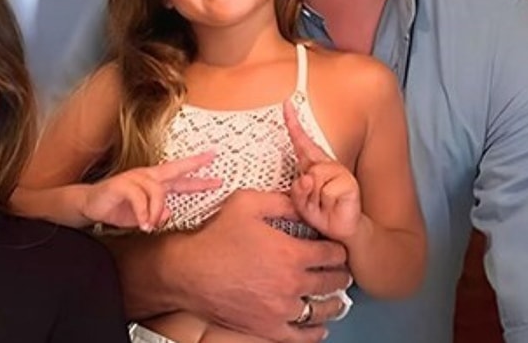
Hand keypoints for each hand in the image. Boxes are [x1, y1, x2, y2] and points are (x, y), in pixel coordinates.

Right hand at [81, 152, 220, 231]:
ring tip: (150, 225)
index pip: (180, 174)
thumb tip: (169, 212)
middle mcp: (147, 176)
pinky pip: (139, 200)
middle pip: (174, 170)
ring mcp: (135, 178)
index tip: (214, 160)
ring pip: (157, 192)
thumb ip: (157, 213)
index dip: (197, 169)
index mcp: (153, 181)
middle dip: (194, 166)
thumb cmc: (116, 208)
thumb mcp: (142, 215)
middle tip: (212, 166)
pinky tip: (143, 224)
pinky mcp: (122, 185)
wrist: (89, 205)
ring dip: (155, 212)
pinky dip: (143, 214)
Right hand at [176, 189, 350, 342]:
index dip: (338, 248)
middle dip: (340, 274)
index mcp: (291, 253)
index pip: (332, 253)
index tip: (337, 248)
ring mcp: (280, 309)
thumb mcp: (247, 203)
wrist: (187, 272)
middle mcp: (291, 284)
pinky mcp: (267, 327)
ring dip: (332, 303)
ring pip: (321, 310)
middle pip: (331, 281)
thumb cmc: (215, 237)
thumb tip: (303, 199)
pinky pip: (300, 336)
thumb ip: (281, 201)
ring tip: (335, 298)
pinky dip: (314, 332)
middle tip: (341, 271)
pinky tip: (319, 327)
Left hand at [284, 100, 361, 241]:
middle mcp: (327, 166)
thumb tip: (306, 178)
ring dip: (314, 201)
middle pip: (305, 171)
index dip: (293, 122)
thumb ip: (298, 190)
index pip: (302, 141)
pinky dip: (325, 206)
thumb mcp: (302, 204)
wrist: (343, 233)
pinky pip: (326, 192)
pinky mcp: (349, 185)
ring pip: (314, 181)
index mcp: (314, 166)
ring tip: (323, 208)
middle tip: (313, 204)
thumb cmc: (323, 216)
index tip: (286, 104)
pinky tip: (333, 208)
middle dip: (303, 193)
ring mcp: (340, 173)